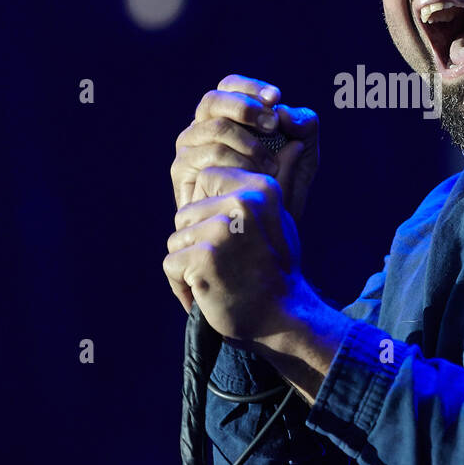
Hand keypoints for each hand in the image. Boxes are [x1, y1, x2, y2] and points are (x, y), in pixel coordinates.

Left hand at [162, 165, 303, 344]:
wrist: (283, 319)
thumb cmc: (278, 270)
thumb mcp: (282, 219)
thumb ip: (275, 182)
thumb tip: (293, 144)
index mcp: (260, 188)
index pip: (205, 180)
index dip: (209, 212)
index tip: (231, 239)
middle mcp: (243, 202)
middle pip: (185, 212)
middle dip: (196, 241)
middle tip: (226, 264)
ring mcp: (222, 229)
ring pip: (176, 239)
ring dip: (190, 265)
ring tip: (220, 279)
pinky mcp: (204, 257)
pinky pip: (171, 264)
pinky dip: (182, 285)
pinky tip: (207, 294)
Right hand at [170, 74, 319, 219]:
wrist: (260, 233)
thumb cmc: (282, 190)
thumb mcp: (304, 157)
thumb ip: (304, 127)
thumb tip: (286, 113)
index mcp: (229, 115)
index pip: (230, 85)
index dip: (252, 88)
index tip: (276, 98)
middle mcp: (204, 126)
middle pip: (214, 100)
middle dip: (247, 107)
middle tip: (272, 125)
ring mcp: (190, 147)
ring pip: (215, 127)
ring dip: (248, 142)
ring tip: (270, 165)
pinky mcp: (181, 170)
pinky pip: (208, 154)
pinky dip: (235, 161)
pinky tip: (250, 177)